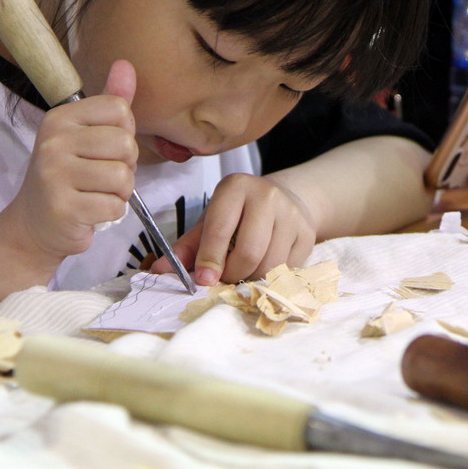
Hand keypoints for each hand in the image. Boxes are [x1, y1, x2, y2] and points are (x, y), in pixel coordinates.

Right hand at [3, 60, 138, 260]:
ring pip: (122, 177)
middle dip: (125, 165)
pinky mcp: (63, 207)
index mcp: (61, 118)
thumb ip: (110, 102)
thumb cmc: (69, 175)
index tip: (104, 149)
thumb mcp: (87, 134)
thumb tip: (126, 64)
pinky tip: (91, 211)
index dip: (124, 133)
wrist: (35, 223)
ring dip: (120, 192)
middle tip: (101, 176)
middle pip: (125, 143)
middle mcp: (53, 141)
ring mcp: (54, 174)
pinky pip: (114, 206)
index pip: (119, 109)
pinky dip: (111, 213)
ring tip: (97, 194)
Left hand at [159, 173, 317, 284]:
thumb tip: (160, 271)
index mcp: (235, 188)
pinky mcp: (307, 233)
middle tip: (225, 278)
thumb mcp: (211, 222)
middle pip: (249, 252)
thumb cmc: (239, 215)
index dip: (210, 259)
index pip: (220, 229)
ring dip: (252, 279)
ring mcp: (291, 214)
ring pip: (269, 265)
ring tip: (244, 272)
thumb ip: (187, 247)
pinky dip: (271, 277)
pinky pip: (286, 270)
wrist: (286, 200)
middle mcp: (266, 196)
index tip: (203, 280)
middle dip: (233, 274)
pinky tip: (264, 266)